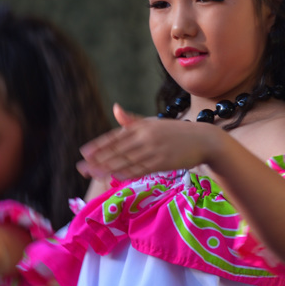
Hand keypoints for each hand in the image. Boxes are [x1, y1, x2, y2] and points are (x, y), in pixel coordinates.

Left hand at [78, 103, 231, 179]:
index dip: (99, 145)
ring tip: (92, 174)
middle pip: (117, 150)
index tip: (84, 152)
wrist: (204, 139)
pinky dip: (126, 173)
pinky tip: (114, 177)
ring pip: (126, 161)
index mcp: (142, 126)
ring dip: (107, 168)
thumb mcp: (153, 123)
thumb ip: (132, 120)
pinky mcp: (163, 162)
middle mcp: (146, 136)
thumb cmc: (176, 132)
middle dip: (98, 159)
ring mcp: (154, 150)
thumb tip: (114, 108)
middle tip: (80, 166)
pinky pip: (141, 169)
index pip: (116, 137)